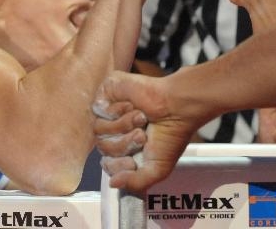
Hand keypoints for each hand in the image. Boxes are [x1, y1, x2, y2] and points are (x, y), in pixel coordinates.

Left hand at [92, 71, 202, 193]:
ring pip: (99, 129)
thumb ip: (136, 182)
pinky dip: (118, 111)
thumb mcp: (157, 169)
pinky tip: (133, 107)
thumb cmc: (171, 135)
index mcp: (126, 148)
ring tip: (141, 118)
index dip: (118, 165)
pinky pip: (98, 109)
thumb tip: (114, 183)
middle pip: (102, 146)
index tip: (133, 162)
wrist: (177, 108)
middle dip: (124, 144)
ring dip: (124, 125)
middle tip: (142, 135)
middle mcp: (116, 131)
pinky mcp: (107, 93)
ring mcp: (110, 112)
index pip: (107, 164)